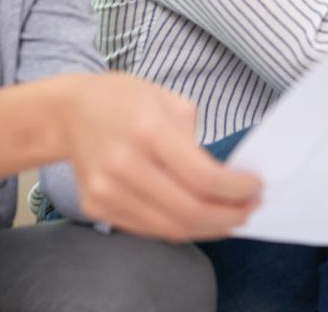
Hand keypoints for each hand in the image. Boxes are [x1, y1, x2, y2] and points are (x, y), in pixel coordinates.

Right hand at [60, 73, 261, 240]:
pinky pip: (148, 228)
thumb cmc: (128, 99)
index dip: (236, 189)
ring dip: (209, 228)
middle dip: (228, 216)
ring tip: (231, 217)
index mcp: (149, 131)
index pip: (202, 176)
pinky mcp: (97, 207)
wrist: (71, 112)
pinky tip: (200, 216)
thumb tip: (225, 176)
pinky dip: (180, 227)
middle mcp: (125, 164)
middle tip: (250, 209)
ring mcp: (107, 191)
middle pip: (188, 210)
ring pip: (169, 228)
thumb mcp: (170, 100)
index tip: (257, 187)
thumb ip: (196, 140)